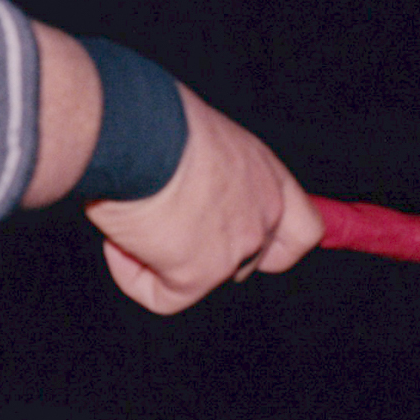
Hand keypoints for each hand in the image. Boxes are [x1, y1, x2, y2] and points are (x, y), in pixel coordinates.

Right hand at [83, 85, 322, 313]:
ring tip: (130, 216)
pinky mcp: (199, 275)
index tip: (244, 243)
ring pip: (197, 279)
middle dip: (199, 250)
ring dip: (158, 255)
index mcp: (266, 176)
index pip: (302, 231)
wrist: (137, 131)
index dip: (276, 244)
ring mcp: (236, 249)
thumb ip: (206, 175)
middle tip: (159, 220)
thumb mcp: (196, 140)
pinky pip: (162, 297)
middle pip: (243, 262)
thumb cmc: (154, 121)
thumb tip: (177, 197)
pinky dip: (132, 275)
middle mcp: (263, 214)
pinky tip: (117, 241)